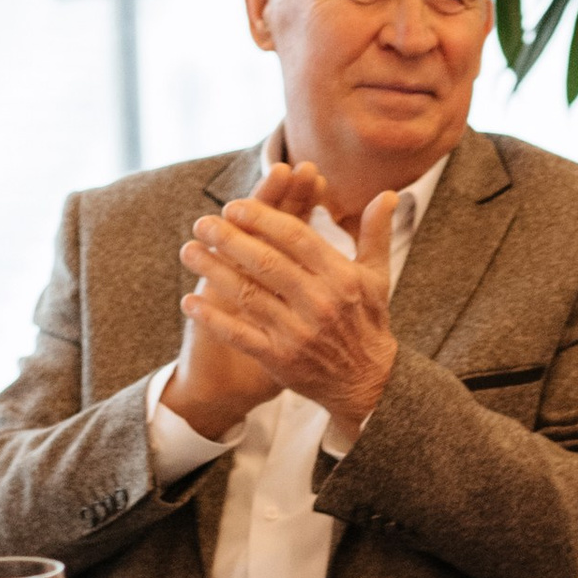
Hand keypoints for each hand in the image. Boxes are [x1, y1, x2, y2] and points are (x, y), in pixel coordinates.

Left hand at [179, 166, 399, 444]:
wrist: (368, 383)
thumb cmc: (368, 322)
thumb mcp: (378, 277)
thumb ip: (376, 233)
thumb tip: (388, 194)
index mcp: (342, 277)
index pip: (297, 238)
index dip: (262, 219)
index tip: (233, 206)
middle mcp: (321, 303)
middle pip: (267, 263)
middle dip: (229, 240)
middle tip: (202, 223)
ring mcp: (299, 333)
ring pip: (248, 295)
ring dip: (213, 272)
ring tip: (189, 251)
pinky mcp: (280, 360)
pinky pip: (240, 335)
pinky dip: (213, 318)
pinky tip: (190, 301)